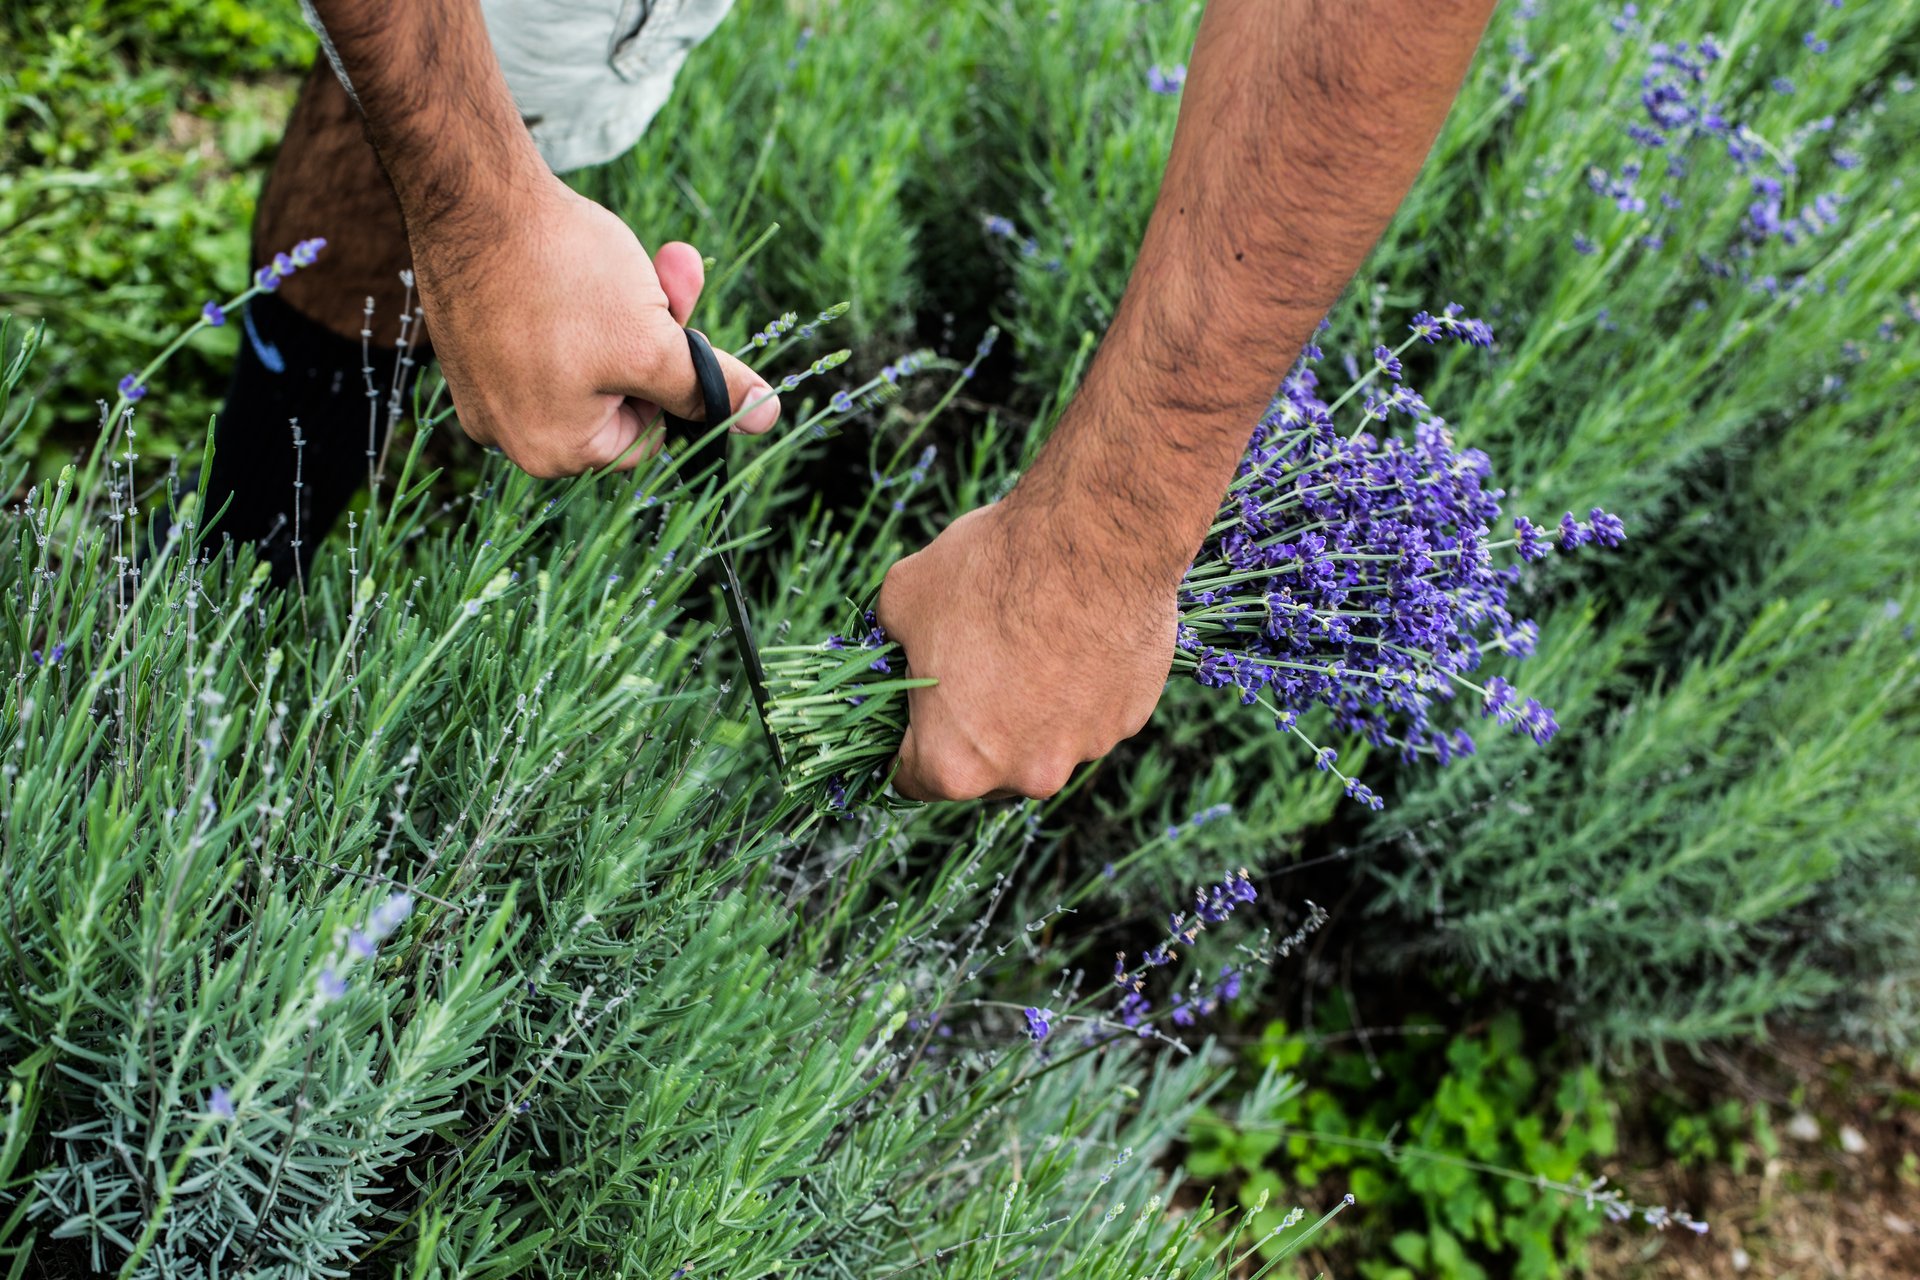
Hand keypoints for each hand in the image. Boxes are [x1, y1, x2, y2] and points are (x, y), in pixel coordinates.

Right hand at [412, 177, 779, 477]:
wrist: (472, 194)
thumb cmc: (563, 276)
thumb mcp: (655, 342)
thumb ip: (708, 387)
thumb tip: (766, 417)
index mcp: (553, 451)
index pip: (645, 436)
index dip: (670, 381)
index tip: (672, 327)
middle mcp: (507, 431)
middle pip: (615, 395)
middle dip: (652, 331)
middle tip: (669, 267)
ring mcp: (482, 385)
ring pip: (584, 358)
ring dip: (623, 305)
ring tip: (617, 254)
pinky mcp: (468, 340)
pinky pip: (539, 335)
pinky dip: (570, 298)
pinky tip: (570, 254)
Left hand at [875, 498, 1175, 800]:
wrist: (1093, 539)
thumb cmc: (990, 571)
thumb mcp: (903, 596)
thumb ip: (893, 641)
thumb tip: (900, 644)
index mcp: (954, 763)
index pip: (912, 777)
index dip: (906, 738)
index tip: (915, 707)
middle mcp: (1023, 774)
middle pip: (984, 767)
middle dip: (972, 724)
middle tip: (975, 662)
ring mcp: (1084, 749)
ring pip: (1043, 740)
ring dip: (1032, 707)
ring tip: (1032, 641)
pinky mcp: (1129, 719)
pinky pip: (1091, 713)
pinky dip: (1080, 687)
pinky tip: (1076, 636)